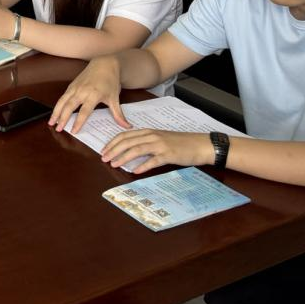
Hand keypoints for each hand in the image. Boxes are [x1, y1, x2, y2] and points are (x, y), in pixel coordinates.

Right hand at [49, 56, 126, 133]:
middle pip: (69, 106)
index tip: (73, 131)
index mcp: (94, 95)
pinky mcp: (72, 85)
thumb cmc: (110, 80)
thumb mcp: (115, 98)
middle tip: (58, 129)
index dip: (78, 122)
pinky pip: (63, 96)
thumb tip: (126, 126)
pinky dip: (58, 105)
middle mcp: (82, 91)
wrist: (104, 63)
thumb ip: (118, 114)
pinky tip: (55, 112)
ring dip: (56, 112)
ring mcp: (75, 87)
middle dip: (62, 118)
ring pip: (62, 101)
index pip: (84, 111)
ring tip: (51, 122)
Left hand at [100, 129, 214, 173]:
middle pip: (127, 142)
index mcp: (148, 132)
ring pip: (137, 149)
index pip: (124, 135)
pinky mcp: (169, 155)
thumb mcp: (160, 139)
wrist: (200, 144)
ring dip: (123, 157)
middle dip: (113, 150)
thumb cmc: (181, 143)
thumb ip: (146, 143)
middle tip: (104, 159)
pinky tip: (135, 171)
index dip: (112, 143)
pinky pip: (153, 160)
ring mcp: (160, 145)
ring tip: (114, 164)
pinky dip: (142, 166)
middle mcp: (152, 136)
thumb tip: (129, 152)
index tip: (104, 151)